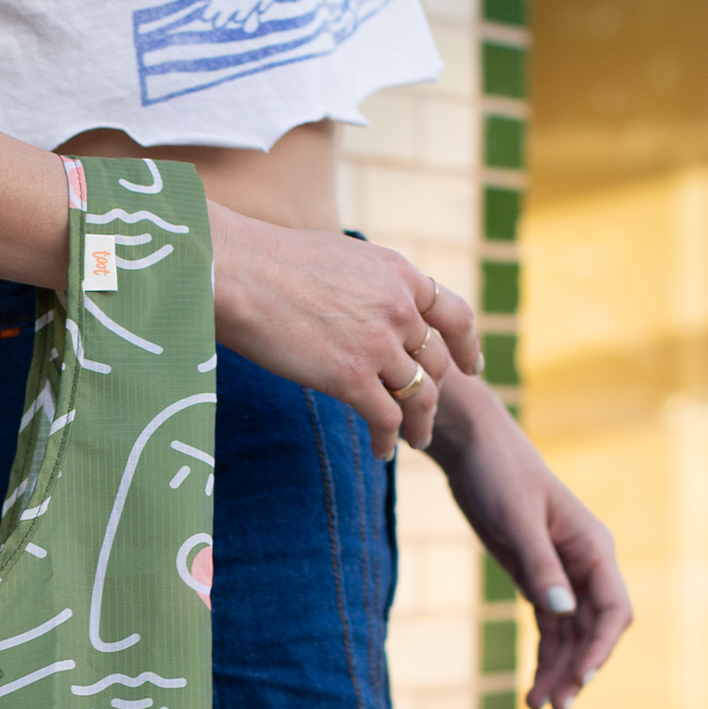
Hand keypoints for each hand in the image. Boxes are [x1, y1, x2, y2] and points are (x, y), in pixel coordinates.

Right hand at [208, 204, 481, 456]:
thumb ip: (363, 284)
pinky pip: (386, 418)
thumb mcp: (337, 258)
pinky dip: (388, 439)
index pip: (454, 315)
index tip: (470, 367)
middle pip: (435, 362)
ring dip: (417, 424)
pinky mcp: (352, 377)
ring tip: (412, 441)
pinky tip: (382, 450)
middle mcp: (399, 308)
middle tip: (425, 415)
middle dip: (436, 392)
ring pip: (418, 395)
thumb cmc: (266, 262)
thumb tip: (356, 303)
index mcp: (399, 274)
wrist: (237, 272)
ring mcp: (379, 343)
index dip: (466, 346)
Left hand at [426, 377, 631, 708]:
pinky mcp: (536, 577)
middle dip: (578, 669)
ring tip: (540, 708)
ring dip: (559, 670)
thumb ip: (541, 567)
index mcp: (594, 548)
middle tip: (555, 708)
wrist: (474, 452)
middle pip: (593, 630)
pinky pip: (549, 627)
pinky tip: (534, 685)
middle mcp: (585, 564)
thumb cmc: (499, 476)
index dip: (600, 648)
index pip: (612, 610)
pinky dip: (544, 655)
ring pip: (570, 634)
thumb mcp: (517, 521)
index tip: (581, 680)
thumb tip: (562, 613)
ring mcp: (562, 574)